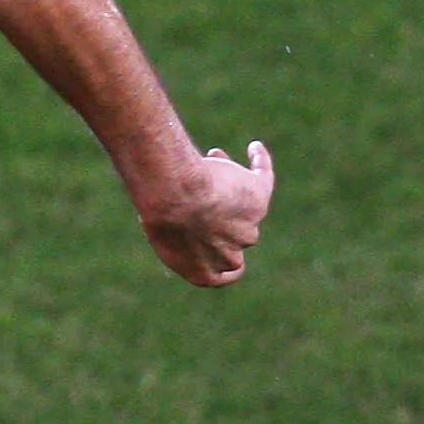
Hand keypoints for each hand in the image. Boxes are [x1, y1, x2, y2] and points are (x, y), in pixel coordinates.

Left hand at [140, 140, 275, 285]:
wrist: (175, 199)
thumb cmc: (160, 216)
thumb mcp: (161, 230)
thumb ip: (177, 230)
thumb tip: (183, 213)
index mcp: (204, 274)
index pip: (217, 269)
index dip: (210, 247)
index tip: (202, 228)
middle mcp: (231, 255)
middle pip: (227, 231)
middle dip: (216, 210)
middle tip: (201, 186)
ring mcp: (248, 228)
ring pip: (242, 206)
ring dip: (231, 185)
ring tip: (211, 162)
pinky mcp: (258, 199)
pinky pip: (263, 177)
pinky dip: (260, 162)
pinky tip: (253, 148)